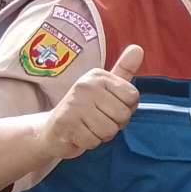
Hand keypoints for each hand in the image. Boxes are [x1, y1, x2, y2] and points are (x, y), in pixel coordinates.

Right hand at [37, 43, 142, 158]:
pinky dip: (89, 143)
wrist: (52, 130)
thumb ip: (123, 70)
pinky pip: (94, 141)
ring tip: (88, 127)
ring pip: (110, 130)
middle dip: (114, 124)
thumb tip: (138, 48)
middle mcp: (86, 85)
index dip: (126, 109)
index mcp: (98, 76)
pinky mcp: (66, 122)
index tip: (109, 107)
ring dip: (101, 135)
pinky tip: (78, 134)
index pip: (133, 97)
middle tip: (97, 120)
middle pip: (123, 115)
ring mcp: (74, 103)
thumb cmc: (85, 109)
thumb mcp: (105, 87)